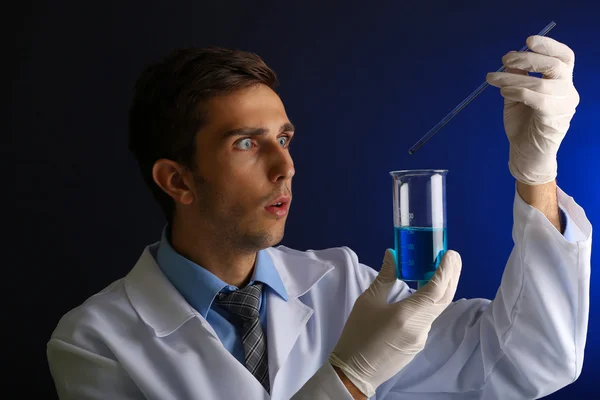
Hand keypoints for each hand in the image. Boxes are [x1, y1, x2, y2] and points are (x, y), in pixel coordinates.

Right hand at [329, 249, 461, 396]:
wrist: (355, 371)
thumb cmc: (357, 334)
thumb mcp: (368, 301)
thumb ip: (385, 277)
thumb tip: (393, 255)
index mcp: (407, 315)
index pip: (436, 289)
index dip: (445, 270)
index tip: (449, 253)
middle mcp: (420, 327)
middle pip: (444, 298)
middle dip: (451, 275)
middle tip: (451, 256)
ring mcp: (422, 338)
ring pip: (437, 308)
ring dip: (442, 288)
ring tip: (438, 268)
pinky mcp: (419, 344)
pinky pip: (429, 318)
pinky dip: (431, 301)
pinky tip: (424, 291)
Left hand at [486, 36, 579, 184]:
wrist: (525, 154)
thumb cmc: (523, 125)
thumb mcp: (516, 96)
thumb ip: (517, 78)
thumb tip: (510, 60)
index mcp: (561, 82)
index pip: (564, 57)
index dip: (549, 46)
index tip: (528, 41)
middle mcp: (567, 91)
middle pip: (555, 65)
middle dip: (528, 58)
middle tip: (505, 59)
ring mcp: (563, 105)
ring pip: (541, 83)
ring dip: (513, 79)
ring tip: (494, 80)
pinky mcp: (553, 118)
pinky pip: (537, 99)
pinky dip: (517, 92)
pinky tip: (504, 94)